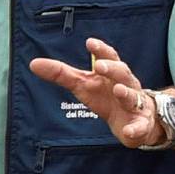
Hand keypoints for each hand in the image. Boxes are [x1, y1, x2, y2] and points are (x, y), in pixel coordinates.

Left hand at [27, 35, 163, 146]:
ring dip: (126, 93)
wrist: (136, 120)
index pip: (109, 57)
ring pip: (133, 97)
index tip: (90, 42)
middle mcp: (126, 85)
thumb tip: (34, 63)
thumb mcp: (83, 85)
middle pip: (122, 73)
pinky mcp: (140, 125)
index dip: (101, 50)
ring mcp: (135, 105)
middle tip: (99, 65)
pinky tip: (127, 131)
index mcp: (112, 74)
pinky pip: (139, 127)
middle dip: (112, 68)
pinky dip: (134, 129)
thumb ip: (61, 74)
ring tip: (118, 90)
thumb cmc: (107, 97)